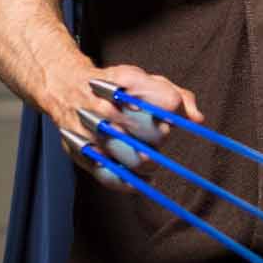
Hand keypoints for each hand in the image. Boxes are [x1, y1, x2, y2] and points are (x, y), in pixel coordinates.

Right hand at [55, 62, 202, 186]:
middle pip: (154, 134)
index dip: (172, 112)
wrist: (65, 87)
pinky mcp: (82, 154)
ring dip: (150, 161)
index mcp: (126, 83)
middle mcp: (107, 107)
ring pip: (137, 159)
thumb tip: (197, 119)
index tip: (170, 116)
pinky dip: (131, 183)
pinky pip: (112, 177)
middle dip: (161, 136)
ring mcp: (92, 132)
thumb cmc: (113, 87)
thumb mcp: (144, 80)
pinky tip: (140, 178)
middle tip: (157, 133)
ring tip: (147, 154)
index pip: (166, 103)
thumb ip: (176, 96)